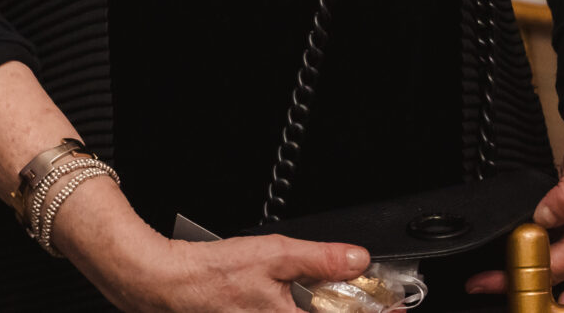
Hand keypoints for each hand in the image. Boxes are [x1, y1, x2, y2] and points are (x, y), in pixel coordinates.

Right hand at [72, 220, 370, 312]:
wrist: (167, 287)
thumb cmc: (213, 274)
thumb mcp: (275, 255)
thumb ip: (320, 259)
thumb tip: (358, 259)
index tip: (396, 308)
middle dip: (351, 312)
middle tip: (371, 302)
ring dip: (324, 311)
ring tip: (336, 299)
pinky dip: (300, 311)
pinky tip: (301, 301)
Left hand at [466, 51, 563, 304]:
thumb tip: (544, 218)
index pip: (553, 268)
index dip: (518, 274)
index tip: (488, 278)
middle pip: (559, 286)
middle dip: (524, 290)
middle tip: (486, 285)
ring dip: (534, 286)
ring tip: (499, 282)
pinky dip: (546, 275)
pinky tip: (525, 266)